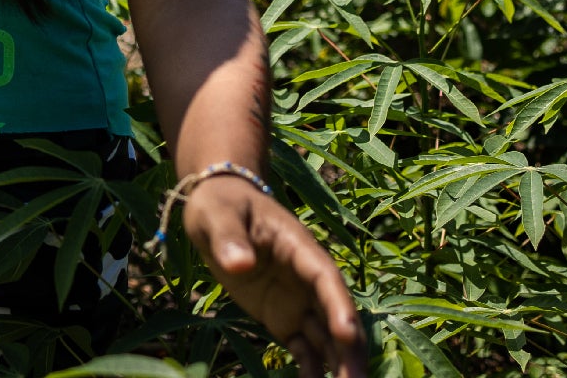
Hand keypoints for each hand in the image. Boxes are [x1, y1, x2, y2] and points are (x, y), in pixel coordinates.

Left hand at [182, 177, 365, 377]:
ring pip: (327, 337)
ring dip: (339, 365)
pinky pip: (305, 348)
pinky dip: (313, 370)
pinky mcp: (284, 318)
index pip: (326, 277)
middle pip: (336, 315)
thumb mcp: (217, 215)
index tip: (347, 333)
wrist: (217, 212)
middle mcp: (307, 278)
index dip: (340, 305)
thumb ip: (228, 237)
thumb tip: (240, 264)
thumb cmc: (221, 205)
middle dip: (349, 349)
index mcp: (298, 247)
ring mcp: (298, 300)